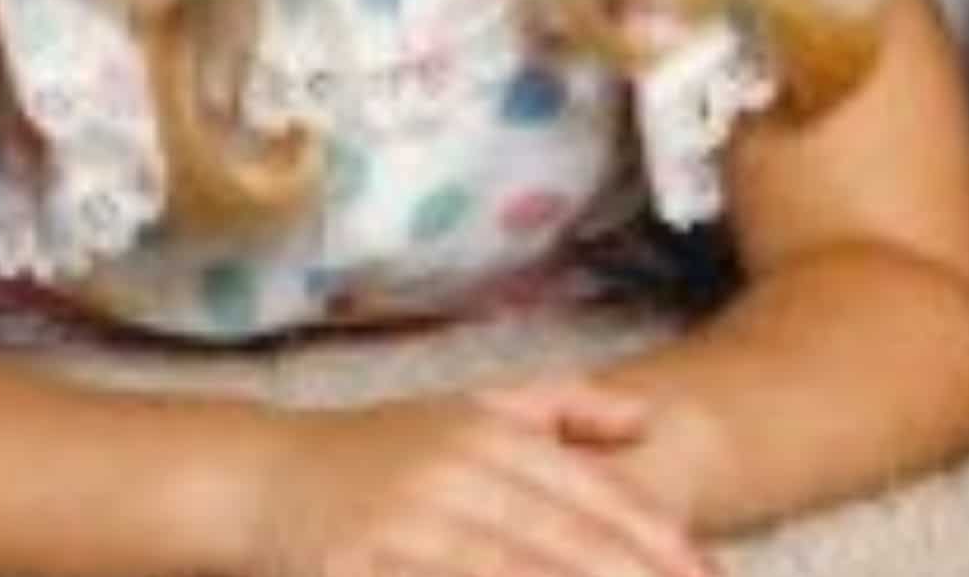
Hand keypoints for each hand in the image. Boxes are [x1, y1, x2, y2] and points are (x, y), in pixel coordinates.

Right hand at [243, 378, 720, 576]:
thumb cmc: (374, 450)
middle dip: (629, 575)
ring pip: (508, 571)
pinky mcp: (358, 566)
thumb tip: (649, 415)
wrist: (261, 477)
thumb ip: (561, 408)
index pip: (584, 491)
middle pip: (559, 538)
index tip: (706, 570)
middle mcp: (450, 469)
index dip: (650, 537)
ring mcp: (404, 521)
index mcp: (481, 431)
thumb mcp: (466, 409)